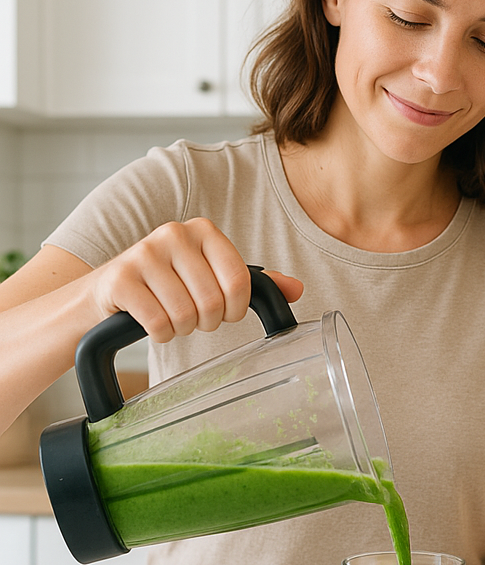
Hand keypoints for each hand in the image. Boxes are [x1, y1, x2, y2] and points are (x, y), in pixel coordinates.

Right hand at [89, 218, 302, 342]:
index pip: (239, 281)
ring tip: (170, 316)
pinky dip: (160, 333)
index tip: (226, 313)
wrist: (107, 293)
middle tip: (192, 317)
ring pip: (185, 315)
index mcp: (203, 231)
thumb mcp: (211, 277)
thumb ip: (253, 282)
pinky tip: (151, 322)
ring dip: (181, 329)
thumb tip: (297, 290)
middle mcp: (174, 234)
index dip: (236, 309)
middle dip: (206, 321)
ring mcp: (144, 254)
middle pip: (213, 302)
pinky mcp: (120, 279)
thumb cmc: (167, 285)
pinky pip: (158, 324)